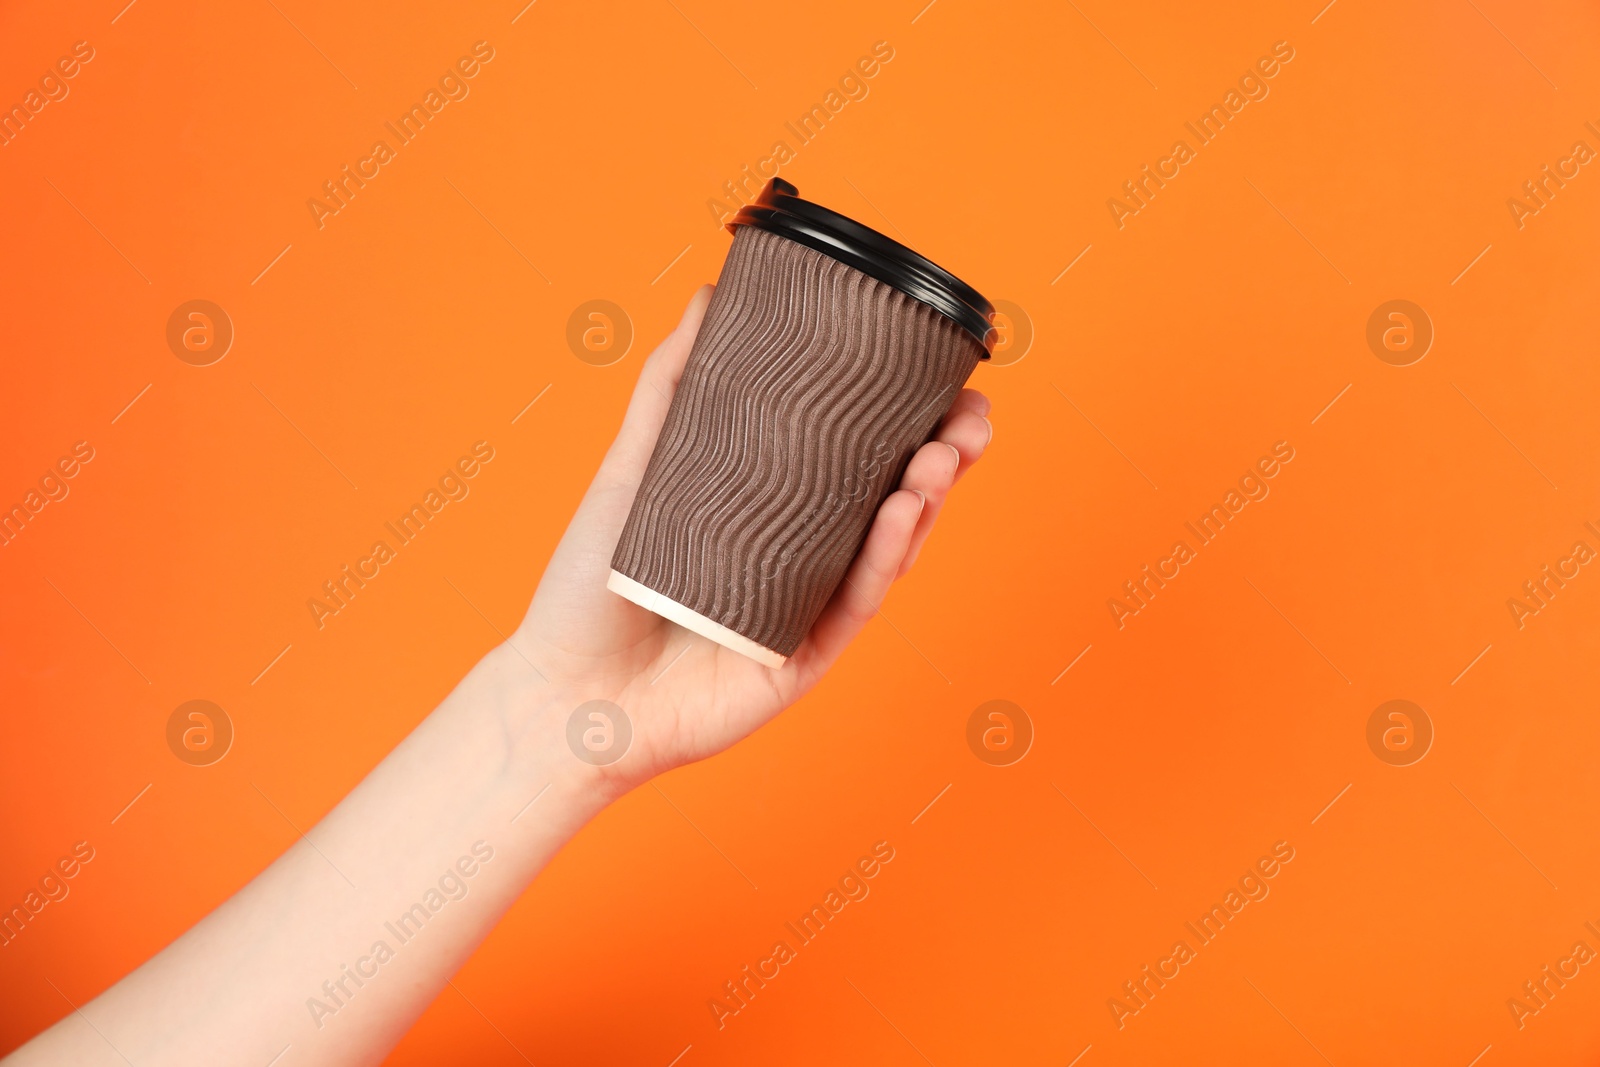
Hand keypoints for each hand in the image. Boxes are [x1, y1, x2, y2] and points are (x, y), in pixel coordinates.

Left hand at [514, 285, 993, 791]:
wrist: (565, 692)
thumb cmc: (593, 588)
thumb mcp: (630, 472)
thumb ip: (670, 388)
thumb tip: (708, 295)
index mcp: (775, 510)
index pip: (859, 456)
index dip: (913, 417)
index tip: (947, 375)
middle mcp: (803, 556)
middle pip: (895, 498)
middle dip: (945, 455)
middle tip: (969, 415)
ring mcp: (809, 606)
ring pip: (889, 548)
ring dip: (926, 498)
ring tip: (941, 454)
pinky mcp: (805, 655)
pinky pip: (856, 601)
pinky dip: (884, 555)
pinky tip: (903, 511)